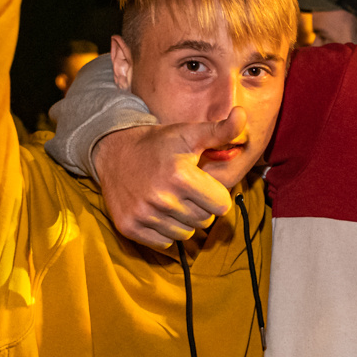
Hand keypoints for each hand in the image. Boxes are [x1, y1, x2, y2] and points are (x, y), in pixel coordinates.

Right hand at [93, 110, 244, 249]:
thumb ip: (222, 130)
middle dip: (200, 207)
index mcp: (181, 176)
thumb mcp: (190, 133)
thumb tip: (243, 114)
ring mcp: (143, 215)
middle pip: (204, 221)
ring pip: (185, 234)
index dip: (215, 194)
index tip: (202, 183)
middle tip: (184, 190)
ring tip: (170, 199)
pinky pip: (164, 243)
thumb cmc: (159, 143)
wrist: (114, 150)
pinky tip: (157, 211)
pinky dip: (164, 231)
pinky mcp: (129, 227)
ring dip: (183, 221)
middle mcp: (161, 198)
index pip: (222, 206)